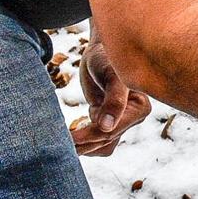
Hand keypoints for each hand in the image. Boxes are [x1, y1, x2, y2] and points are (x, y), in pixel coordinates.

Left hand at [69, 39, 152, 156]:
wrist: (102, 51)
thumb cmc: (108, 57)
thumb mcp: (112, 76)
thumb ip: (114, 101)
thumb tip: (107, 127)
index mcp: (139, 108)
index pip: (112, 130)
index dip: (89, 136)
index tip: (68, 139)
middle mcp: (135, 117)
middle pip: (106, 139)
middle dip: (84, 143)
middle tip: (57, 145)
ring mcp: (124, 120)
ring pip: (103, 144)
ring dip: (84, 147)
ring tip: (62, 145)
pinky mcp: (111, 120)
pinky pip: (100, 139)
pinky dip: (86, 141)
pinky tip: (71, 137)